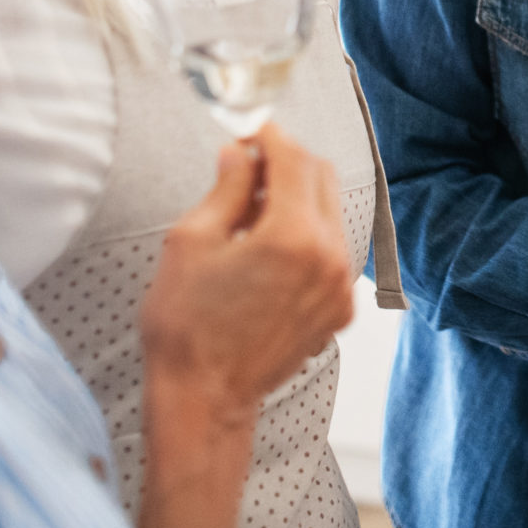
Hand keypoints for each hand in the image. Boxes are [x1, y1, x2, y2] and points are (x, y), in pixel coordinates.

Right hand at [137, 125, 358, 527]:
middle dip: (287, 162)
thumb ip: (226, 187)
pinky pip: (332, 249)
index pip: (294, 159)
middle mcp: (331, 257)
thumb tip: (240, 151)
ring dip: (298, 197)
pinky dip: (307, 234)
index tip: (249, 129)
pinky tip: (267, 247)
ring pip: (330, 212)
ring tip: (250, 211)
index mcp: (294, 237)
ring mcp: (341, 285)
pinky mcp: (340, 307)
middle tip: (247, 166)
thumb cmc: (186, 324)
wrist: (205, 399)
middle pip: (322, 178)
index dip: (270, 136)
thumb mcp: (191, 242)